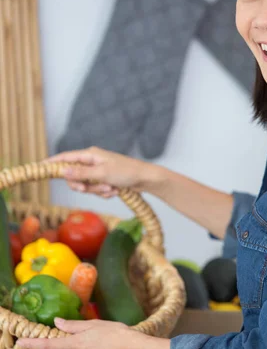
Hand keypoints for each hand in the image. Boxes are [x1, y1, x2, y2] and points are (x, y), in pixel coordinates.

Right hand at [41, 146, 162, 198]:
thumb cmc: (126, 172)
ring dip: (98, 190)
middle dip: (83, 185)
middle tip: (89, 187)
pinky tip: (115, 190)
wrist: (145, 180)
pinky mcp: (105, 180)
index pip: (65, 157)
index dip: (52, 163)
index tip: (39, 167)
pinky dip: (105, 193)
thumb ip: (81, 173)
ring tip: (111, 188)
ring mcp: (98, 171)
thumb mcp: (102, 174)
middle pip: (74, 176)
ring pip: (86, 185)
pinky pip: (97, 190)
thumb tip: (62, 170)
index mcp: (90, 155)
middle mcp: (92, 162)